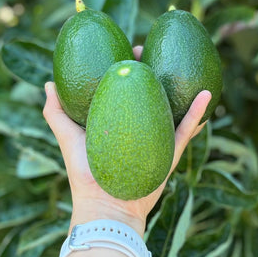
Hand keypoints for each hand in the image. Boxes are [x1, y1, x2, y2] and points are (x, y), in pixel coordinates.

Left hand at [43, 46, 211, 237]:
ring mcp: (156, 139)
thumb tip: (50, 83)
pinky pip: (187, 130)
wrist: (105, 207)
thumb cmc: (84, 173)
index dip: (126, 67)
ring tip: (185, 65)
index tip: (128, 48)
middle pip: (149, 92)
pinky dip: (198, 113)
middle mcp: (138, 128)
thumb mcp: (67, 137)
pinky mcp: (171, 153)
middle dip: (153, 68)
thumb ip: (55, 112)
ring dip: (180, 86)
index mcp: (117, 122)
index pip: (123, 88)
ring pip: (172, 107)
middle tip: (151, 49)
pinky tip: (207, 94)